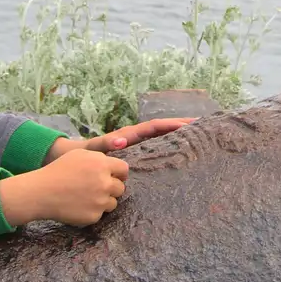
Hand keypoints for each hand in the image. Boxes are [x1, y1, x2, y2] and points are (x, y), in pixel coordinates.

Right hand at [0, 150, 129, 226]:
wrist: (41, 192)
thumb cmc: (58, 170)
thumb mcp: (79, 154)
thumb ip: (99, 158)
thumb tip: (115, 166)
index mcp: (102, 164)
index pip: (124, 169)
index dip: (119, 174)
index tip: (114, 177)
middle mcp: (104, 182)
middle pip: (120, 188)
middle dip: (111, 188)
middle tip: (96, 188)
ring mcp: (100, 200)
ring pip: (112, 203)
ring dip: (103, 201)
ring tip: (86, 197)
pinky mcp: (94, 216)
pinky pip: (100, 214)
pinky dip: (92, 211)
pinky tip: (79, 206)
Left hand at [46, 118, 194, 160]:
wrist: (78, 157)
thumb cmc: (87, 153)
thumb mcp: (96, 149)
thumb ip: (107, 144)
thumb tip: (122, 141)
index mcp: (131, 134)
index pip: (156, 126)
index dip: (172, 124)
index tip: (189, 124)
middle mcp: (137, 137)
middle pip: (164, 129)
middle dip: (182, 126)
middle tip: (203, 127)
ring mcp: (138, 145)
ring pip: (162, 138)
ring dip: (178, 136)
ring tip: (198, 138)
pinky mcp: (137, 154)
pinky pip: (157, 149)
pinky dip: (169, 147)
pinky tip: (180, 155)